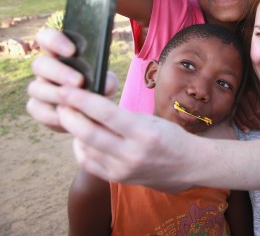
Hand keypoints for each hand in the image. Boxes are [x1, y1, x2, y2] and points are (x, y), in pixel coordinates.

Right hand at [26, 29, 118, 131]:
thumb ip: (108, 80)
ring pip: (35, 87)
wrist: (94, 113)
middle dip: (59, 72)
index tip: (72, 51)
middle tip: (80, 82)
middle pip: (40, 64)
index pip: (47, 37)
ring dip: (54, 94)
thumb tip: (104, 83)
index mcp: (60, 53)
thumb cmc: (99, 89)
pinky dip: (50, 114)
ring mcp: (38, 87)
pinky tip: (65, 117)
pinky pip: (35, 108)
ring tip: (74, 103)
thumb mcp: (108, 83)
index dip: (55, 40)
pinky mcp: (37, 106)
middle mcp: (46, 68)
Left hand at [53, 88, 194, 191]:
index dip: (83, 100)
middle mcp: (133, 153)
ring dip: (74, 130)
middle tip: (61, 101)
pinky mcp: (118, 179)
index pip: (107, 114)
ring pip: (86, 148)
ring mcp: (124, 169)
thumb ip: (122, 117)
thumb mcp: (151, 121)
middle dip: (70, 115)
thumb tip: (91, 106)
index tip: (66, 90)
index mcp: (145, 133)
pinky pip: (88, 164)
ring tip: (72, 116)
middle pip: (89, 134)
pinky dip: (80, 148)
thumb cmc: (171, 137)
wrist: (188, 166)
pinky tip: (81, 138)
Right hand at [233, 85, 259, 132]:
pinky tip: (248, 131)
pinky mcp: (231, 108)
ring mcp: (235, 104)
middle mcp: (241, 99)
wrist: (239, 82)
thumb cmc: (253, 86)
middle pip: (251, 115)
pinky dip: (241, 126)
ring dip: (253, 126)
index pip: (258, 109)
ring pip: (244, 119)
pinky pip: (236, 119)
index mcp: (249, 93)